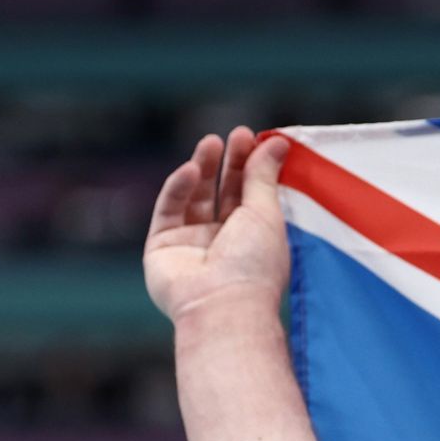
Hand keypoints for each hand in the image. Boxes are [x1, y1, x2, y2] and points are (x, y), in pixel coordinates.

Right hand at [144, 127, 291, 321]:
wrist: (223, 306)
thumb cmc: (255, 264)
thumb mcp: (265, 213)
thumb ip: (264, 176)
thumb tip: (277, 141)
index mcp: (254, 239)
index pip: (249, 195)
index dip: (250, 165)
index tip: (253, 136)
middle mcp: (223, 242)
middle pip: (222, 194)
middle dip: (227, 163)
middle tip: (234, 134)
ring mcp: (191, 245)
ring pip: (194, 198)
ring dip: (202, 169)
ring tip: (212, 142)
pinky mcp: (162, 247)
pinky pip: (169, 211)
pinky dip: (178, 188)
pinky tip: (191, 170)